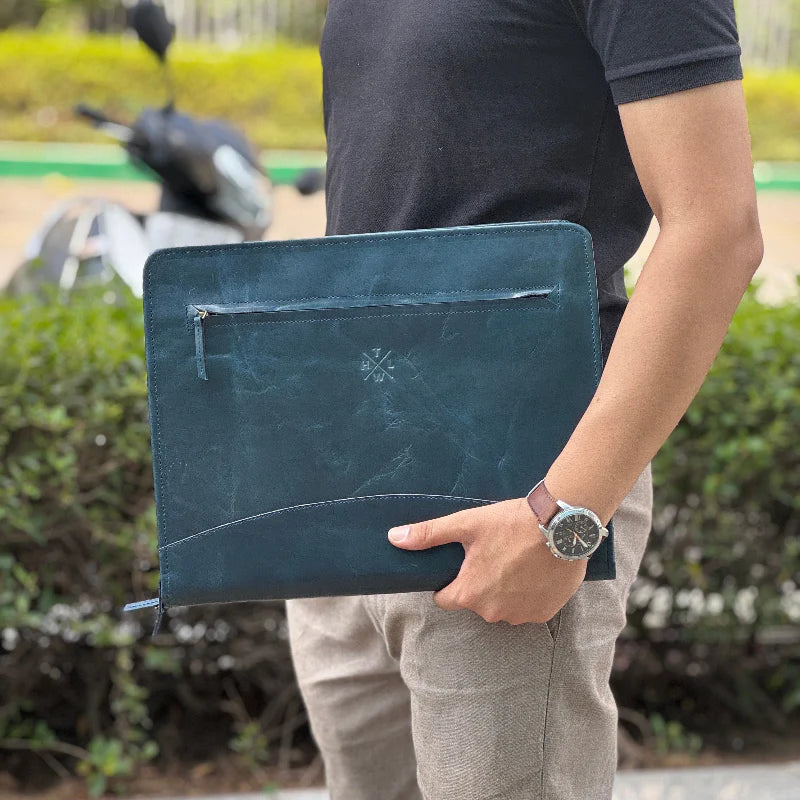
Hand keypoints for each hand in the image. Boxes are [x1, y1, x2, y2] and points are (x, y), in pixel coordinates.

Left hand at [387, 497, 586, 624]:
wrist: (561, 525)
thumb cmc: (511, 523)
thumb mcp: (465, 524)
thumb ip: (428, 534)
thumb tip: (394, 538)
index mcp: (470, 594)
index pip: (446, 599)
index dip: (449, 582)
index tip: (462, 565)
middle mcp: (494, 612)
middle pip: (476, 602)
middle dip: (481, 583)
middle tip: (494, 554)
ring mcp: (522, 615)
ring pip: (503, 606)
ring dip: (506, 589)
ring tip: (516, 560)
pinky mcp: (545, 613)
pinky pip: (528, 607)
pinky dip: (529, 593)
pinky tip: (534, 570)